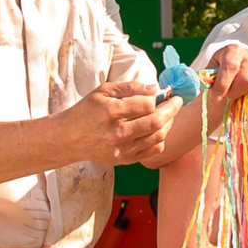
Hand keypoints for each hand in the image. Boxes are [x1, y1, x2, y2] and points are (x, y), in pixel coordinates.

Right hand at [56, 79, 174, 165]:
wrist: (69, 138)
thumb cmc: (87, 111)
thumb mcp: (103, 91)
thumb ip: (129, 88)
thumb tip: (153, 88)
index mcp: (111, 112)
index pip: (147, 104)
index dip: (158, 97)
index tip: (163, 92)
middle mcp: (118, 132)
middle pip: (156, 122)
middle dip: (172, 109)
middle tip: (177, 101)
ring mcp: (123, 149)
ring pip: (158, 137)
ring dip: (169, 123)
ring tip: (169, 114)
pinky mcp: (125, 159)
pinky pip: (153, 150)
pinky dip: (161, 138)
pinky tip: (159, 129)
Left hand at [199, 46, 247, 117]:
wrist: (231, 77)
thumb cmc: (218, 75)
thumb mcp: (210, 73)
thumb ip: (210, 80)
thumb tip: (214, 89)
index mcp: (234, 51)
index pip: (231, 66)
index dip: (222, 84)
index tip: (216, 96)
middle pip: (247, 80)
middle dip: (234, 94)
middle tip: (226, 97)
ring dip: (242, 103)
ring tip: (234, 102)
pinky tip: (243, 107)